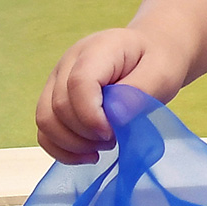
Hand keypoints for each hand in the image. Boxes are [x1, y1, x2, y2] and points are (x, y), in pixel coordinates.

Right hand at [37, 27, 190, 162]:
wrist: (152, 52)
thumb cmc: (158, 62)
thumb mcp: (161, 73)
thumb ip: (138, 93)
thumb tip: (114, 118)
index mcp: (97, 50)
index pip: (79, 83)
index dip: (91, 115)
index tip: (112, 134)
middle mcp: (68, 63)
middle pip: (59, 106)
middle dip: (86, 134)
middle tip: (116, 139)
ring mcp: (57, 80)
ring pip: (46, 120)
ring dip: (73, 144)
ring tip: (105, 145)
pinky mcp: (54, 99)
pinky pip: (44, 130)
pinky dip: (61, 149)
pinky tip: (87, 155)